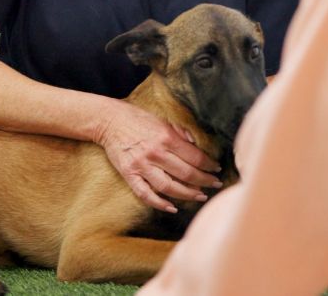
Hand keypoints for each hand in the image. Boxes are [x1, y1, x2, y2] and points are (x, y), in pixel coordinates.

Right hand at [95, 101, 222, 212]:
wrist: (110, 121)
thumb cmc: (139, 119)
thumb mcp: (164, 121)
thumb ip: (181, 133)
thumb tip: (197, 145)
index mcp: (167, 137)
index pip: (195, 157)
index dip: (209, 165)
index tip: (217, 169)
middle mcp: (156, 153)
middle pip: (186, 173)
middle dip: (204, 181)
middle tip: (215, 185)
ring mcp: (142, 165)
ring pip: (169, 187)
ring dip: (187, 194)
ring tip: (200, 196)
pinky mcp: (129, 174)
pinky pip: (145, 194)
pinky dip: (159, 204)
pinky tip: (172, 208)